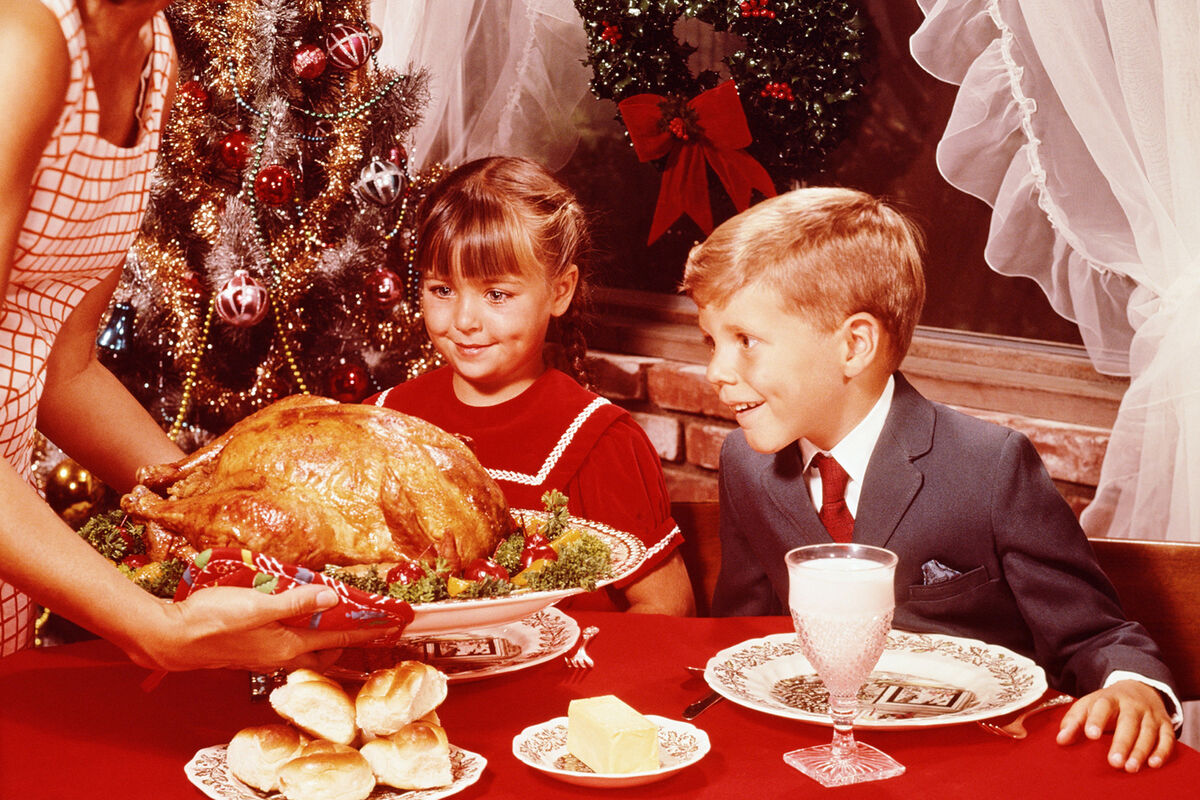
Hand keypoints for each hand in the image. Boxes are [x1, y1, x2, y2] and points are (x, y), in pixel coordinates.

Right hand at [127, 584, 396, 671]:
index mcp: (286, 646)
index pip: (335, 636)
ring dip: (319, 633)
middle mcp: (278, 654)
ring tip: (330, 615)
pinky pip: (283, 641)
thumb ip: (294, 602)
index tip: (386, 624)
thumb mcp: (257, 606)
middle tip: (362, 620)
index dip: (362, 629)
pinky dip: (296, 630)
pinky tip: (290, 616)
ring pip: (302, 646)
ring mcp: (262, 653)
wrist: (169, 637)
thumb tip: (330, 596)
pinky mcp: (247, 647)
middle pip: (322, 647)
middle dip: (344, 636)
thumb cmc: (210, 622)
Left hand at [1056, 679, 1174, 771]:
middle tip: (1114, 762)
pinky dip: (1162, 751)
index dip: (1097, 719)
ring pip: (1147, 733)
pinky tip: (1153, 764)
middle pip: (1128, 723)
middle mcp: (1132, 705)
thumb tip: (1060, 740)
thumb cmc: (1108, 703)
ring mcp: (1150, 714)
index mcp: (1110, 698)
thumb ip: (1074, 721)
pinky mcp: (1165, 724)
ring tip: (1130, 768)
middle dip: (1122, 743)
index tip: (1091, 735)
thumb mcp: (1089, 705)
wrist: (1139, 688)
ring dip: (1140, 751)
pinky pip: (1167, 738)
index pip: (1103, 706)